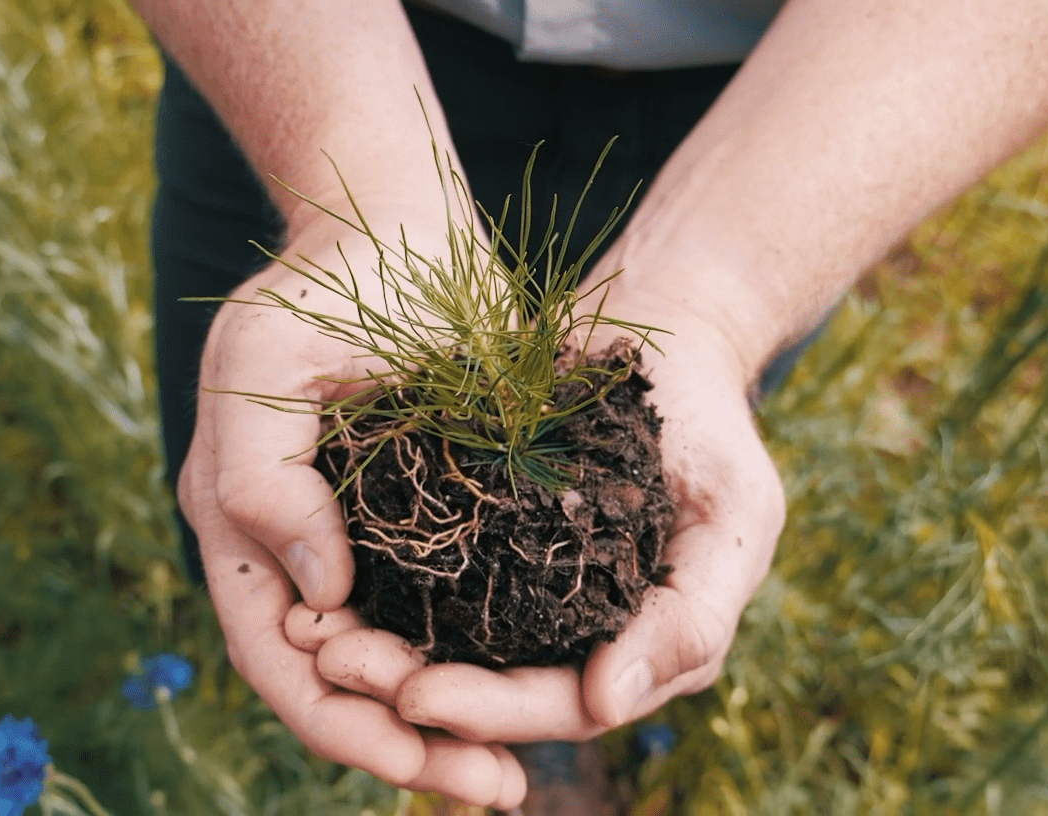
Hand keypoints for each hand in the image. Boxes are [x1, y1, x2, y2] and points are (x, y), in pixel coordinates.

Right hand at [179, 219, 528, 808]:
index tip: (420, 760)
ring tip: (516, 777)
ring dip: (453, 727)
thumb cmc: (322, 284)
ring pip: (402, 667)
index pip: (281, 661)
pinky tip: (540, 695)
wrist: (400, 225)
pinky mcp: (434, 524)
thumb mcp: (262, 362)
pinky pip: (451, 617)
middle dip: (411, 751)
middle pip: (344, 688)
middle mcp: (299, 554)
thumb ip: (263, 478)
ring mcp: (366, 544)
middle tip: (498, 793)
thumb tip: (319, 599)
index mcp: (238, 529)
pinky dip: (484, 665)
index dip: (343, 726)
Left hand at [302, 295, 786, 742]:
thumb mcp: (735, 515)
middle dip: (408, 685)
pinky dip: (371, 588)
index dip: (487, 710)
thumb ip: (691, 617)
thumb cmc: (711, 426)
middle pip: (485, 688)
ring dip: (378, 649)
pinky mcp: (478, 537)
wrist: (664, 331)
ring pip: (443, 644)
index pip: (557, 705)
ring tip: (313, 637)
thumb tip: (608, 707)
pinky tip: (318, 581)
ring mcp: (523, 590)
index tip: (415, 697)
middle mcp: (572, 637)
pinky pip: (420, 577)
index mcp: (635, 651)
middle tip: (337, 664)